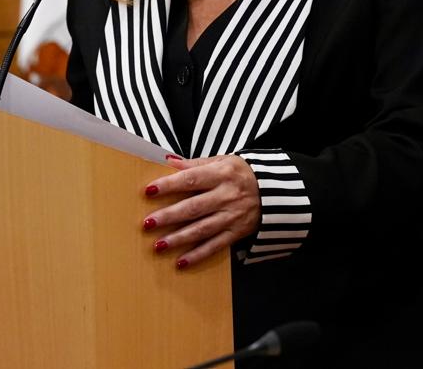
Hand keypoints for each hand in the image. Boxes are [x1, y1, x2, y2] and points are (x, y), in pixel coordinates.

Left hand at [141, 154, 260, 268]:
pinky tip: (181, 262)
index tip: (149, 191)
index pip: (191, 179)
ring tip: (159, 245)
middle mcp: (226, 195)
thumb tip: (168, 162)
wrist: (274, 190)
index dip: (170, 185)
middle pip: (194, 207)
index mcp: (221, 174)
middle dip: (169, 216)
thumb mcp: (222, 161)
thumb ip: (195, 163)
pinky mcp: (237, 232)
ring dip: (179, 238)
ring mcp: (232, 216)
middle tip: (147, 223)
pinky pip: (215, 245)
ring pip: (202, 229)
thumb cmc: (242, 173)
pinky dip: (199, 255)